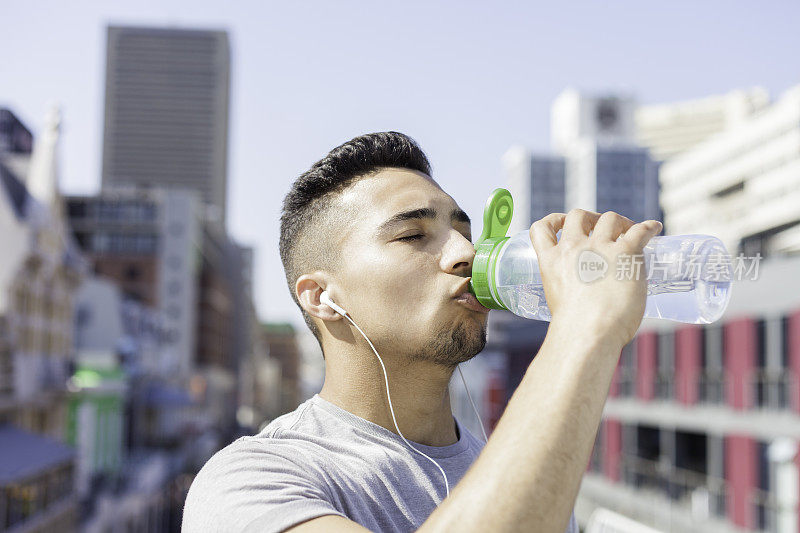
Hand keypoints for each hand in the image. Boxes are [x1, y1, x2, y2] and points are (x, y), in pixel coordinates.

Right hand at [529, 209, 662, 348]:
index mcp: (552, 261)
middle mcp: (574, 248)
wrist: (588, 332)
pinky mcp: (626, 253)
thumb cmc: (574, 329)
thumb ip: (569, 291)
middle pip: (579, 215)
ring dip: (618, 222)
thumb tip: (589, 301)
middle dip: (590, 218)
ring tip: (628, 230)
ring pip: (609, 218)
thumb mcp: (558, 302)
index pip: (542, 228)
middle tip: (601, 229)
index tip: (562, 224)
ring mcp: (600, 248)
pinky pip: (639, 230)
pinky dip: (649, 227)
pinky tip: (655, 228)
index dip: (553, 221)